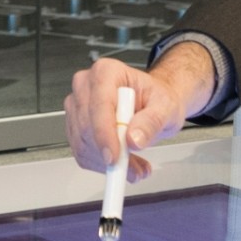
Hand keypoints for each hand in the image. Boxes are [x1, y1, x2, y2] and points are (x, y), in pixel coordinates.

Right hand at [66, 44, 210, 179]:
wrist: (153, 104)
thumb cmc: (157, 99)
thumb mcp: (165, 107)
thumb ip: (152, 121)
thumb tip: (134, 138)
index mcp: (107, 72)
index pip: (98, 105)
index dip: (104, 133)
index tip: (114, 156)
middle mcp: (86, 86)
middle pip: (86, 126)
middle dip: (109, 153)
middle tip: (132, 168)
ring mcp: (77, 106)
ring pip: (82, 143)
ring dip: (107, 163)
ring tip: (134, 166)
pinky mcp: (75, 127)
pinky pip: (82, 153)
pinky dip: (101, 165)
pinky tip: (122, 163)